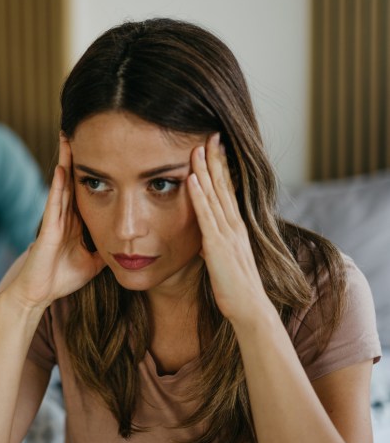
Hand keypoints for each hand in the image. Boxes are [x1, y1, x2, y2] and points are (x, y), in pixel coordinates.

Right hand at [7, 134, 105, 309]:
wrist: (38, 294)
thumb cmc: (61, 279)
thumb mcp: (94, 262)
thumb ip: (107, 250)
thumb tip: (130, 245)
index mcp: (74, 221)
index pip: (85, 188)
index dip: (92, 168)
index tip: (101, 148)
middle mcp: (64, 215)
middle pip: (72, 178)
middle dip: (77, 155)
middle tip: (82, 129)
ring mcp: (54, 220)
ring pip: (62, 184)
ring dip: (65, 162)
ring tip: (69, 137)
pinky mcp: (48, 229)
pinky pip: (54, 203)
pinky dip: (58, 185)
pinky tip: (61, 168)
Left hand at [186, 133, 270, 325]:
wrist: (249, 308)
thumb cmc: (235, 289)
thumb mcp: (222, 262)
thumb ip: (214, 248)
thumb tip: (204, 244)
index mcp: (236, 228)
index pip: (228, 191)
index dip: (222, 168)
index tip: (216, 148)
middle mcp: (234, 226)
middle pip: (223, 185)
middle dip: (216, 159)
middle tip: (210, 134)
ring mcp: (227, 234)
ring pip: (215, 195)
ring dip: (205, 170)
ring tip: (198, 147)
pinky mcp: (217, 245)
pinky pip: (206, 216)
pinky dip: (199, 196)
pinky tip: (192, 178)